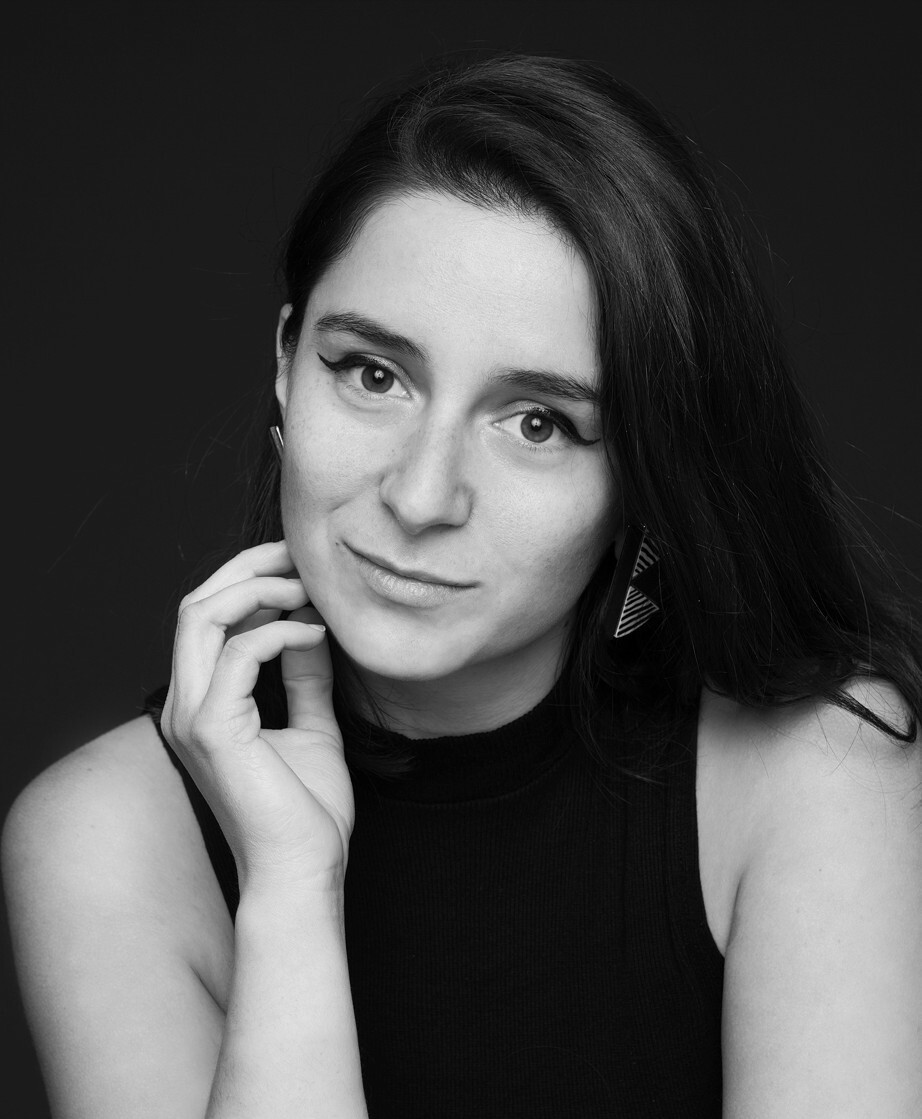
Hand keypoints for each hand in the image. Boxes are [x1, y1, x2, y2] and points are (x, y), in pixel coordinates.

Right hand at [160, 541, 352, 898]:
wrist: (302, 873)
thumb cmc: (306, 812)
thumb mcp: (311, 726)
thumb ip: (305, 678)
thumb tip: (310, 627)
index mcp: (200, 704)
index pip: (204, 617)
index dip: (247, 579)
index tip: (300, 568)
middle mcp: (184, 705)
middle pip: (195, 603)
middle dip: (249, 568)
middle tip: (301, 557)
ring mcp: (192, 717)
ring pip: (202, 616)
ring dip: (260, 589)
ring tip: (309, 590)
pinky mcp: (214, 731)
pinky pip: (239, 654)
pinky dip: (280, 632)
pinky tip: (316, 635)